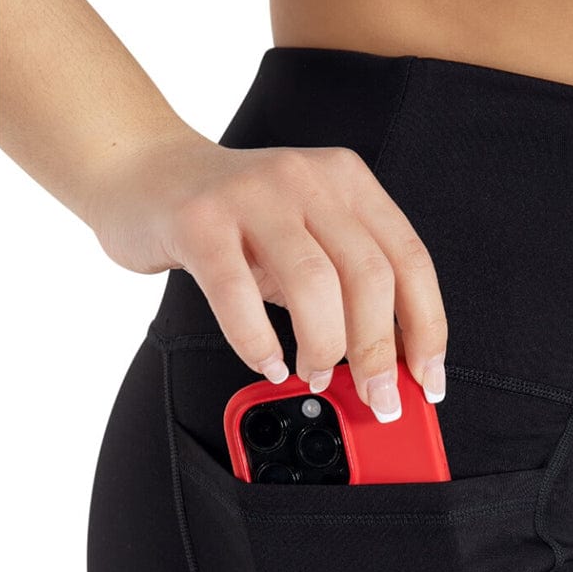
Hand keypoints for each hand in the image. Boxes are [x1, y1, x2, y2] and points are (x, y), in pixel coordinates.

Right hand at [84, 125, 447, 419]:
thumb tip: (387, 368)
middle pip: (369, 276)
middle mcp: (307, 180)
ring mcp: (252, 196)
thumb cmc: (233, 221)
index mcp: (348, 182)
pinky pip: (238, 294)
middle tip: (375, 397)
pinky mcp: (199, 220)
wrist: (144, 174)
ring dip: (322, 347)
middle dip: (378, 353)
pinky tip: (267, 364)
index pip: (410, 260)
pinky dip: (258, 343)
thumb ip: (345, 289)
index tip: (428, 381)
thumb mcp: (304, 240)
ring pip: (313, 284)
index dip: (427, 329)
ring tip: (312, 375)